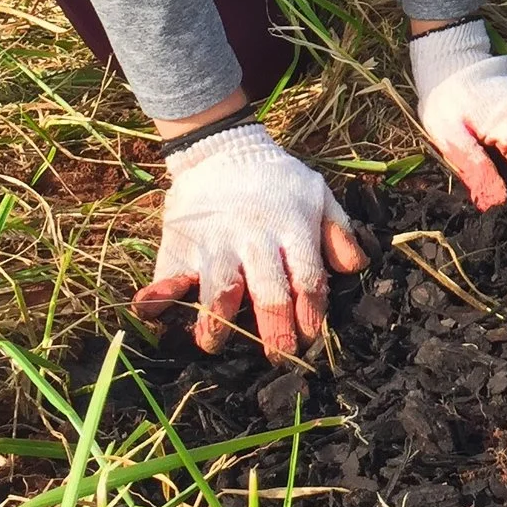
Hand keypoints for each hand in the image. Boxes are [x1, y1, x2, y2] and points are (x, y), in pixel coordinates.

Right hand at [132, 124, 365, 359]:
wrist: (224, 149)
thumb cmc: (277, 180)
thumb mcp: (317, 193)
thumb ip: (338, 230)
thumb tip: (355, 267)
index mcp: (292, 228)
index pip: (307, 277)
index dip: (311, 312)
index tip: (310, 337)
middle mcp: (255, 239)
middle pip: (269, 292)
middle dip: (276, 330)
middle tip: (280, 357)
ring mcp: (216, 243)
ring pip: (220, 288)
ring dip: (217, 321)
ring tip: (214, 343)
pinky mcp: (182, 244)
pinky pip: (168, 273)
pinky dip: (158, 293)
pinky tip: (151, 308)